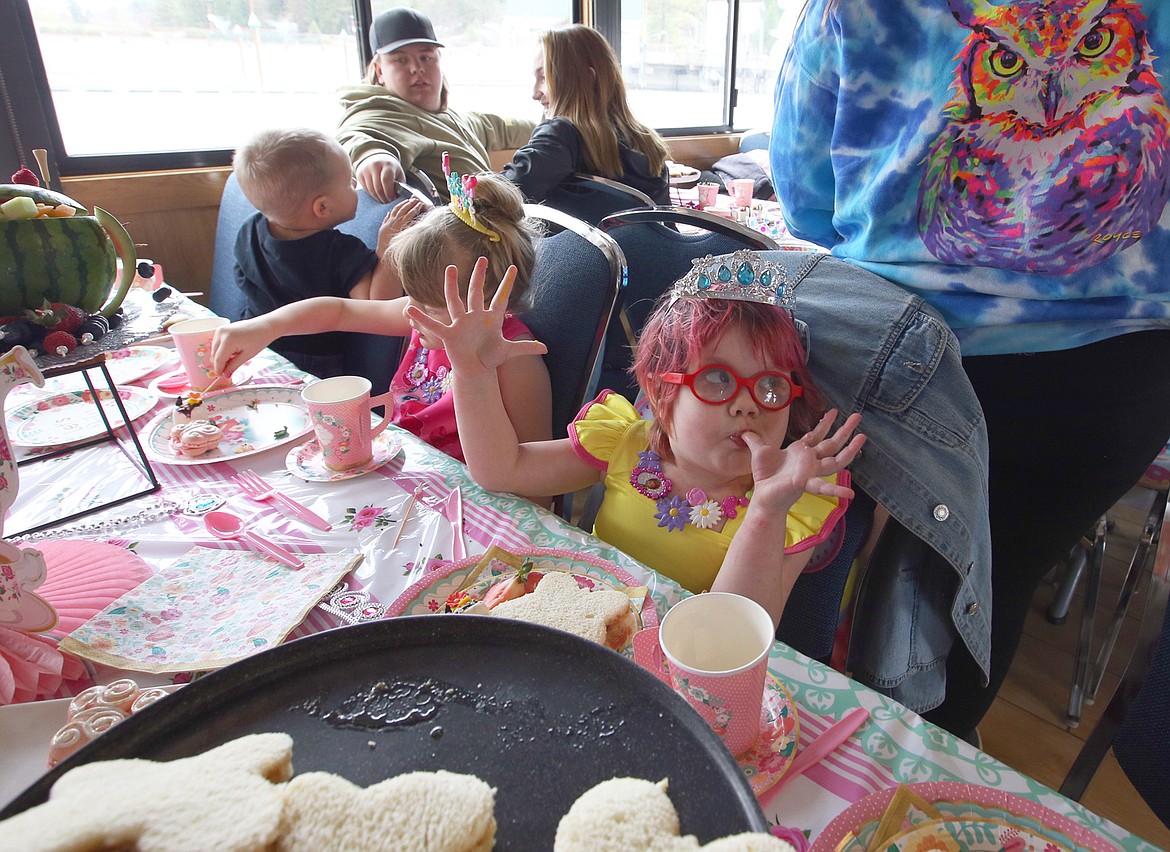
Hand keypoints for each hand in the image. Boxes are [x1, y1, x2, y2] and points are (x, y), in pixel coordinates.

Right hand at [210, 319, 273, 378]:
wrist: (264, 325)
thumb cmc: (259, 340)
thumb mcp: (247, 356)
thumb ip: (234, 365)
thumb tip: (225, 375)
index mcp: (228, 341)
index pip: (218, 359)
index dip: (219, 369)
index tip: (221, 376)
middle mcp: (221, 334)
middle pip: (214, 354)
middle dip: (220, 363)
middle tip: (228, 370)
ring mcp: (220, 330)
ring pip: (214, 349)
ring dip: (220, 357)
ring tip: (233, 359)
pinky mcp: (221, 329)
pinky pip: (216, 343)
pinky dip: (221, 350)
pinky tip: (232, 352)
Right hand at [355, 154, 404, 202]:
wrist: (377, 158)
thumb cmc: (390, 169)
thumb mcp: (399, 174)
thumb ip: (399, 185)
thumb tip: (397, 197)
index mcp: (387, 165)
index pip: (386, 180)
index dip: (389, 193)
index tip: (392, 199)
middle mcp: (375, 165)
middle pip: (378, 187)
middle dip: (384, 198)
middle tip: (388, 202)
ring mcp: (366, 169)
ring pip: (371, 190)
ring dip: (378, 198)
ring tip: (383, 200)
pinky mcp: (359, 174)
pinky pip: (366, 189)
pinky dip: (372, 194)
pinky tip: (377, 195)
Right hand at [378, 199, 426, 251]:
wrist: (384, 250)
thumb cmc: (383, 240)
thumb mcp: (382, 228)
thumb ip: (386, 219)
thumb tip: (388, 212)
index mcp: (390, 220)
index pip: (397, 208)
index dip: (403, 203)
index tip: (407, 200)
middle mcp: (395, 221)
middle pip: (403, 209)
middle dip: (410, 203)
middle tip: (416, 199)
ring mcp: (399, 226)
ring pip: (408, 215)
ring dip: (414, 208)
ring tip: (420, 204)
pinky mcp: (403, 232)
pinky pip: (411, 225)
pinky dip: (416, 221)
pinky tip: (421, 218)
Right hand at [404, 257, 546, 374]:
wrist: (476, 371)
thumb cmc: (490, 358)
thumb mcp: (510, 351)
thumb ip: (526, 348)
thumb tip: (546, 349)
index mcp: (491, 319)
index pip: (501, 298)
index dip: (506, 284)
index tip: (513, 269)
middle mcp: (475, 317)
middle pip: (476, 292)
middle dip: (479, 276)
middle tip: (482, 259)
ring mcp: (461, 324)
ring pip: (455, 300)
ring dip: (451, 285)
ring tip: (448, 268)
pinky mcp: (449, 335)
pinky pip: (435, 326)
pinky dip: (422, 319)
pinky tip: (410, 310)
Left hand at [742, 410, 864, 512]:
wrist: (763, 496)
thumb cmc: (765, 476)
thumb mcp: (759, 452)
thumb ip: (754, 441)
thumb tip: (744, 432)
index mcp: (801, 452)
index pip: (817, 435)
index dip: (825, 424)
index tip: (833, 412)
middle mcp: (810, 461)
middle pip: (832, 443)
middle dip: (845, 430)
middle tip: (857, 416)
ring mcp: (811, 472)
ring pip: (836, 461)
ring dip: (850, 450)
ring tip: (863, 437)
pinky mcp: (805, 483)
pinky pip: (823, 486)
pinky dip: (835, 491)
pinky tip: (850, 495)